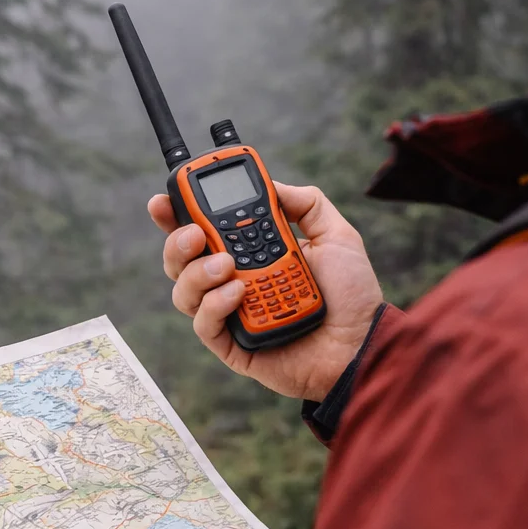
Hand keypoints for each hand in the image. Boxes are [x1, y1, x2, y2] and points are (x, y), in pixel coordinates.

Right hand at [151, 182, 382, 401]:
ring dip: (197, 272)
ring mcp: (228, 313)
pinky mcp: (230, 344)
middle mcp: (231, 281)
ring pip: (184, 290)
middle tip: (195, 232)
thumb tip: (272, 184)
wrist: (361, 343)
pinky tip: (239, 293)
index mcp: (249, 253)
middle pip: (180, 259)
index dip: (177, 214)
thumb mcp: (336, 236)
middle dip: (176, 240)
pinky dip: (215, 304)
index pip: (202, 230)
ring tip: (228, 265)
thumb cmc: (351, 296)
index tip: (166, 197)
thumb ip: (306, 203)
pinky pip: (202, 323)